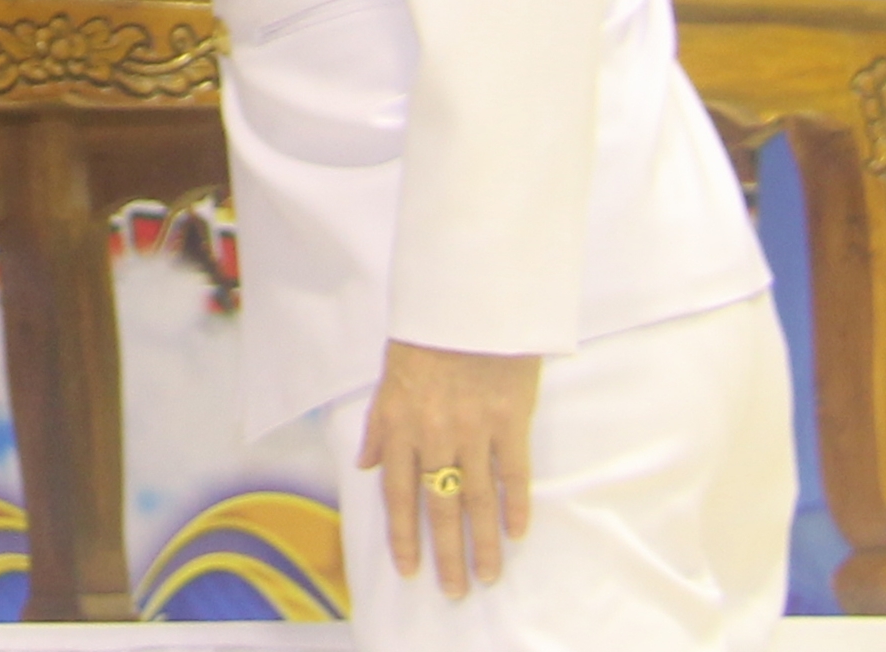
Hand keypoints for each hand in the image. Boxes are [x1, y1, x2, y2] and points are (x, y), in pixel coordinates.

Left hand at [357, 338, 538, 601]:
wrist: (468, 295)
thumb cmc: (425, 331)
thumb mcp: (388, 374)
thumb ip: (379, 424)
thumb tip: (369, 464)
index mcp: (400, 423)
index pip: (399, 494)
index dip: (403, 536)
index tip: (410, 569)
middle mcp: (435, 433)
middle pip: (439, 507)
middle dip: (445, 553)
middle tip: (453, 590)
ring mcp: (474, 428)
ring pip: (478, 499)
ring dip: (482, 543)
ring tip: (487, 576)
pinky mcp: (511, 418)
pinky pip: (513, 472)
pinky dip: (516, 504)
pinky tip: (516, 532)